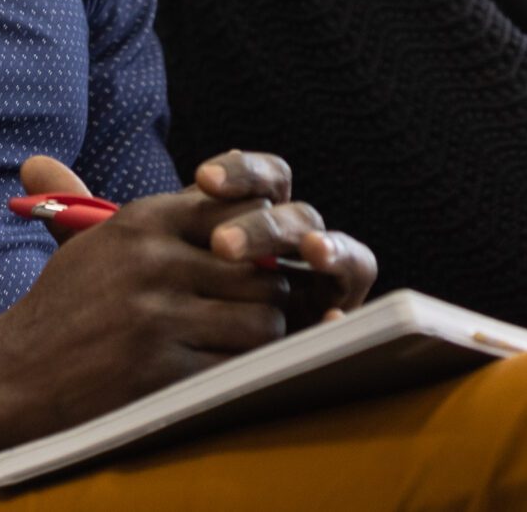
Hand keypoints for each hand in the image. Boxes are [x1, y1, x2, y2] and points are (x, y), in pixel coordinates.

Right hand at [0, 150, 373, 510]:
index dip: (260, 236)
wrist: (14, 374)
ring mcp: (157, 317)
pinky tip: (233, 373)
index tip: (264, 258)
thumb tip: (218, 181)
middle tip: (268, 308)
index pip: (235, 209)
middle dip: (272, 293)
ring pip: (262, 321)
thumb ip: (153, 216)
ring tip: (247, 342)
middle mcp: (151, 262)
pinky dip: (247, 374)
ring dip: (265, 338)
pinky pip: (238, 368)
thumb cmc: (63, 307)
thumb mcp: (95, 241)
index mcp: (139, 221)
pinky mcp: (161, 370)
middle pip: (261, 270)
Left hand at [185, 149, 375, 322]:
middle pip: (301, 218)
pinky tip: (329, 318)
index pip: (268, 180)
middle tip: (223, 244)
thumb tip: (205, 181)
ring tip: (313, 250)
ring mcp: (325, 289)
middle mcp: (303, 246)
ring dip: (330, 250)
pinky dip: (337, 319)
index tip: (204, 179)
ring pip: (347, 258)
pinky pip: (346, 320)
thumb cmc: (179, 299)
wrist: (185, 353)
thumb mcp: (183, 262)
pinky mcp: (328, 331)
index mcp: (266, 216)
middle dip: (267, 226)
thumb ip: (195, 224)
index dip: (244, 172)